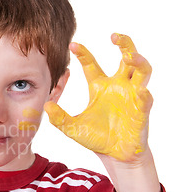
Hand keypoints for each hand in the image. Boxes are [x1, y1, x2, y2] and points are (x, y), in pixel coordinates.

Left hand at [44, 34, 152, 161]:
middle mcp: (118, 86)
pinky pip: (146, 98)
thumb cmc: (97, 138)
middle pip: (126, 58)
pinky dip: (144, 94)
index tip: (73, 44)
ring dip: (139, 61)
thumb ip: (59, 118)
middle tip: (113, 36)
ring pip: (143, 71)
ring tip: (131, 56)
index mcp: (100, 87)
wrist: (114, 156)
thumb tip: (45, 106)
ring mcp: (132, 96)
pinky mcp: (142, 110)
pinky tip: (140, 92)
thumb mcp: (72, 127)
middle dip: (124, 44)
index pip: (91, 64)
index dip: (83, 53)